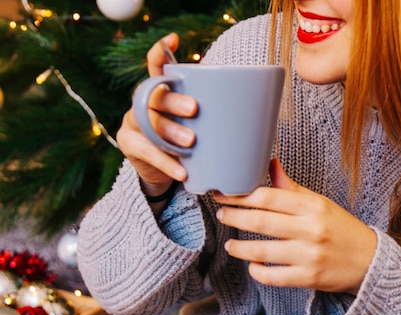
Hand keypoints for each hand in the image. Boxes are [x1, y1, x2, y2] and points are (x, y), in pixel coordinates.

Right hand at [116, 33, 195, 195]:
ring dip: (170, 131)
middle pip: (154, 95)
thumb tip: (254, 109)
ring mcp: (133, 122)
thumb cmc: (190, 144)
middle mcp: (143, 102)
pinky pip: (148, 152)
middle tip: (194, 108)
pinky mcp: (129, 144)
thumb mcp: (199, 127)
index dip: (161, 52)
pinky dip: (167, 162)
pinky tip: (182, 172)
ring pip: (149, 122)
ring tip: (190, 142)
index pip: (156, 66)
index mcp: (160, 91)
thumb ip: (211, 115)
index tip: (174, 39)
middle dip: (174, 101)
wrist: (166, 173)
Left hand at [214, 159, 377, 294]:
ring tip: (230, 244)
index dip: (241, 195)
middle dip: (234, 217)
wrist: (371, 261)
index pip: (269, 197)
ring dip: (240, 248)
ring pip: (263, 251)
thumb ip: (292, 189)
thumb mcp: (321, 204)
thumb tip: (270, 164)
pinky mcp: (309, 278)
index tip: (225, 194)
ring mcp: (309, 256)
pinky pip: (274, 277)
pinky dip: (258, 272)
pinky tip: (252, 266)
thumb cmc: (343, 230)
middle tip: (221, 214)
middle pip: (261, 221)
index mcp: (313, 207)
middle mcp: (311, 230)